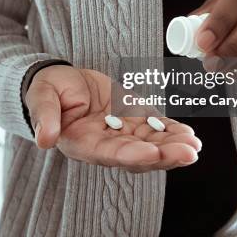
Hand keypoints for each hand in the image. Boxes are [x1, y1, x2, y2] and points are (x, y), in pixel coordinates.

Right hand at [25, 64, 200, 171]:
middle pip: (138, 155)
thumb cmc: (49, 89)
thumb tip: (45, 140)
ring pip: (152, 144)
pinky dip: (172, 132)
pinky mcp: (134, 119)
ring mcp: (122, 132)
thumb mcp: (42, 97)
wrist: (62, 81)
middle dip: (164, 155)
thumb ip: (45, 116)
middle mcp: (106, 143)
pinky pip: (156, 128)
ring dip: (174, 146)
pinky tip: (190, 135)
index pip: (110, 153)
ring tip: (194, 144)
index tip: (153, 152)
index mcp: (82, 142)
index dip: (132, 154)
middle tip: (188, 152)